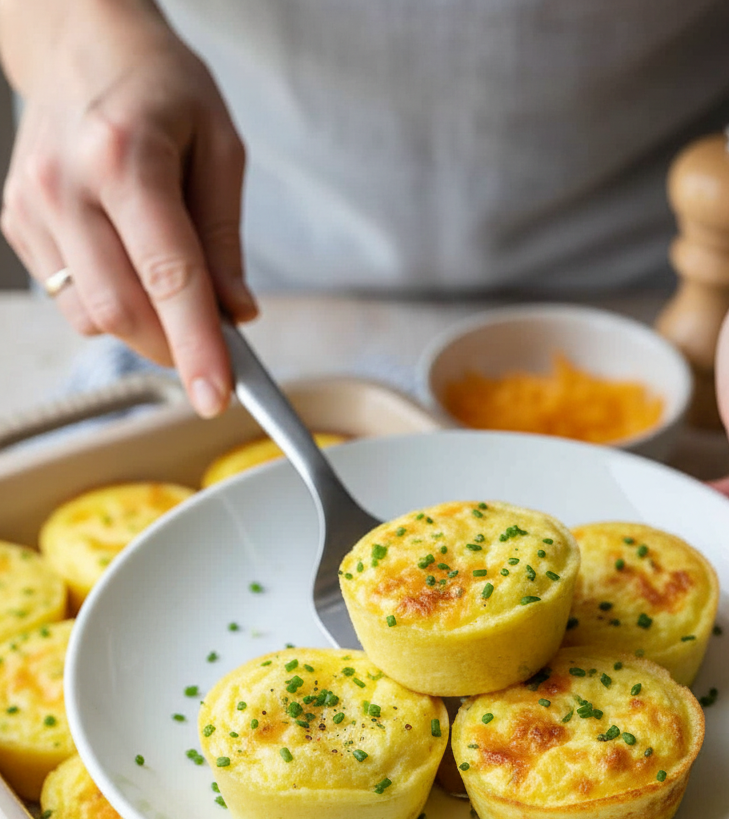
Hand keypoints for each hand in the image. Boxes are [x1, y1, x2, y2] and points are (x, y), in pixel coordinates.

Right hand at [0, 0, 256, 414]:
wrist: (78, 42)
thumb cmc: (158, 87)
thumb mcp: (219, 146)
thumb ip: (224, 238)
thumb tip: (236, 315)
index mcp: (125, 155)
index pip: (168, 277)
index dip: (196, 346)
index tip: (218, 396)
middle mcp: (66, 183)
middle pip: (121, 311)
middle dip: (172, 345)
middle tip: (209, 345)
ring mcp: (31, 204)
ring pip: (91, 316)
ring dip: (141, 325)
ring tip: (166, 282)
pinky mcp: (15, 221)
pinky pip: (67, 298)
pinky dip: (109, 301)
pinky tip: (124, 258)